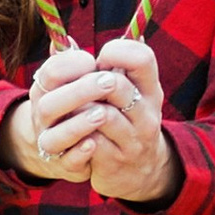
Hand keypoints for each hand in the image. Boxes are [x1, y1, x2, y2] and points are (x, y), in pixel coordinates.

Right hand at [4, 43, 123, 185]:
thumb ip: (78, 60)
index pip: (51, 72)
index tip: (94, 60)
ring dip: (79, 122)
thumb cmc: (79, 103)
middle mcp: (43, 114)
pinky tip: (94, 144)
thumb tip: (71, 38)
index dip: (71, 65)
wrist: (67, 146)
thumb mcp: (78, 79)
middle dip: (80, 91)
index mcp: (47, 88)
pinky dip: (79, 153)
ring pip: (55, 134)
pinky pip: (67, 161)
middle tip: (109, 82)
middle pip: (50, 102)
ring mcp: (51, 140)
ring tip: (103, 113)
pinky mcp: (64, 164)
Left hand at [80, 38, 178, 207]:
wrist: (139, 173)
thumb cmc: (125, 122)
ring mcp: (132, 140)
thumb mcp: (128, 93)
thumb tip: (64, 41)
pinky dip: (75, 134)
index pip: (142, 58)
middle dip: (86, 81)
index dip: (116, 51)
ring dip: (77, 108)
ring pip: (99, 114)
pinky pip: (89, 142)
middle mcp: (146, 113)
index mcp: (150, 90)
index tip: (99, 59)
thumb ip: (102, 66)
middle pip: (115, 84)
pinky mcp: (114, 161)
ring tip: (69, 109)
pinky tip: (71, 132)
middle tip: (76, 86)